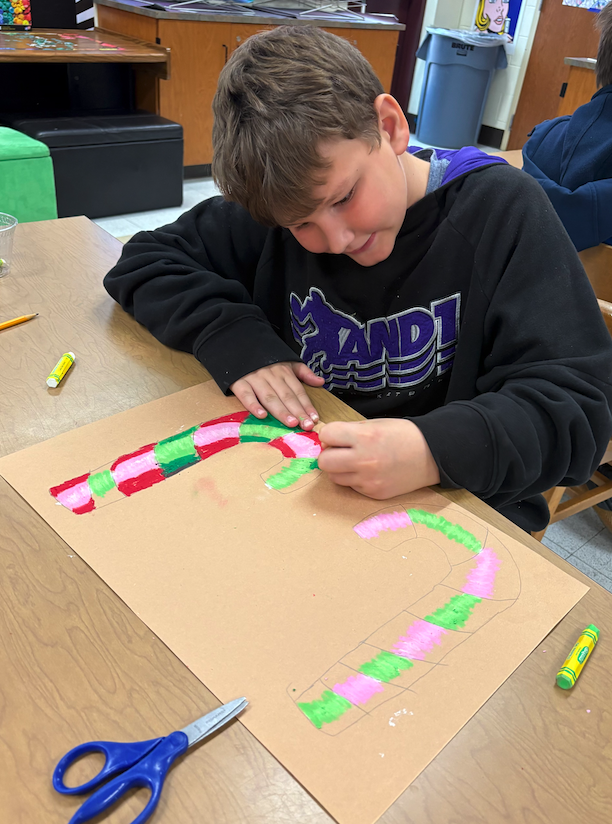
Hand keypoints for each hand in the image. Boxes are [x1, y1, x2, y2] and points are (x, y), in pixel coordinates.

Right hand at [230, 362, 324, 429]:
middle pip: (286, 396)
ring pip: (269, 397)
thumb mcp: (287, 361)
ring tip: (291, 423)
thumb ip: (303, 373)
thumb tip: (321, 382)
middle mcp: (271, 376)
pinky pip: (246, 395)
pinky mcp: (238, 382)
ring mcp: (255, 379)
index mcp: (284, 371)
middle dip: (297, 411)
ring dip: (281, 411)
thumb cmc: (264, 359)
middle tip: (306, 425)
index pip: (298, 391)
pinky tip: (262, 415)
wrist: (238, 344)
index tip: (314, 419)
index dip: (307, 405)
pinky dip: (253, 405)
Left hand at [317, 418, 439, 497]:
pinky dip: (355, 479)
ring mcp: (368, 480)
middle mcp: (363, 460)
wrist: (432, 455)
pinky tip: (370, 471)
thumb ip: (350, 431)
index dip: (329, 435)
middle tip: (341, 451)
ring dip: (340, 469)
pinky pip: (351, 487)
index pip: (326, 435)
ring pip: (334, 477)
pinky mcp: (374, 493)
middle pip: (324, 462)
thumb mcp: (375, 424)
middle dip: (329, 455)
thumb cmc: (403, 435)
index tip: (337, 436)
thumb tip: (327, 439)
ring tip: (355, 462)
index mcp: (364, 437)